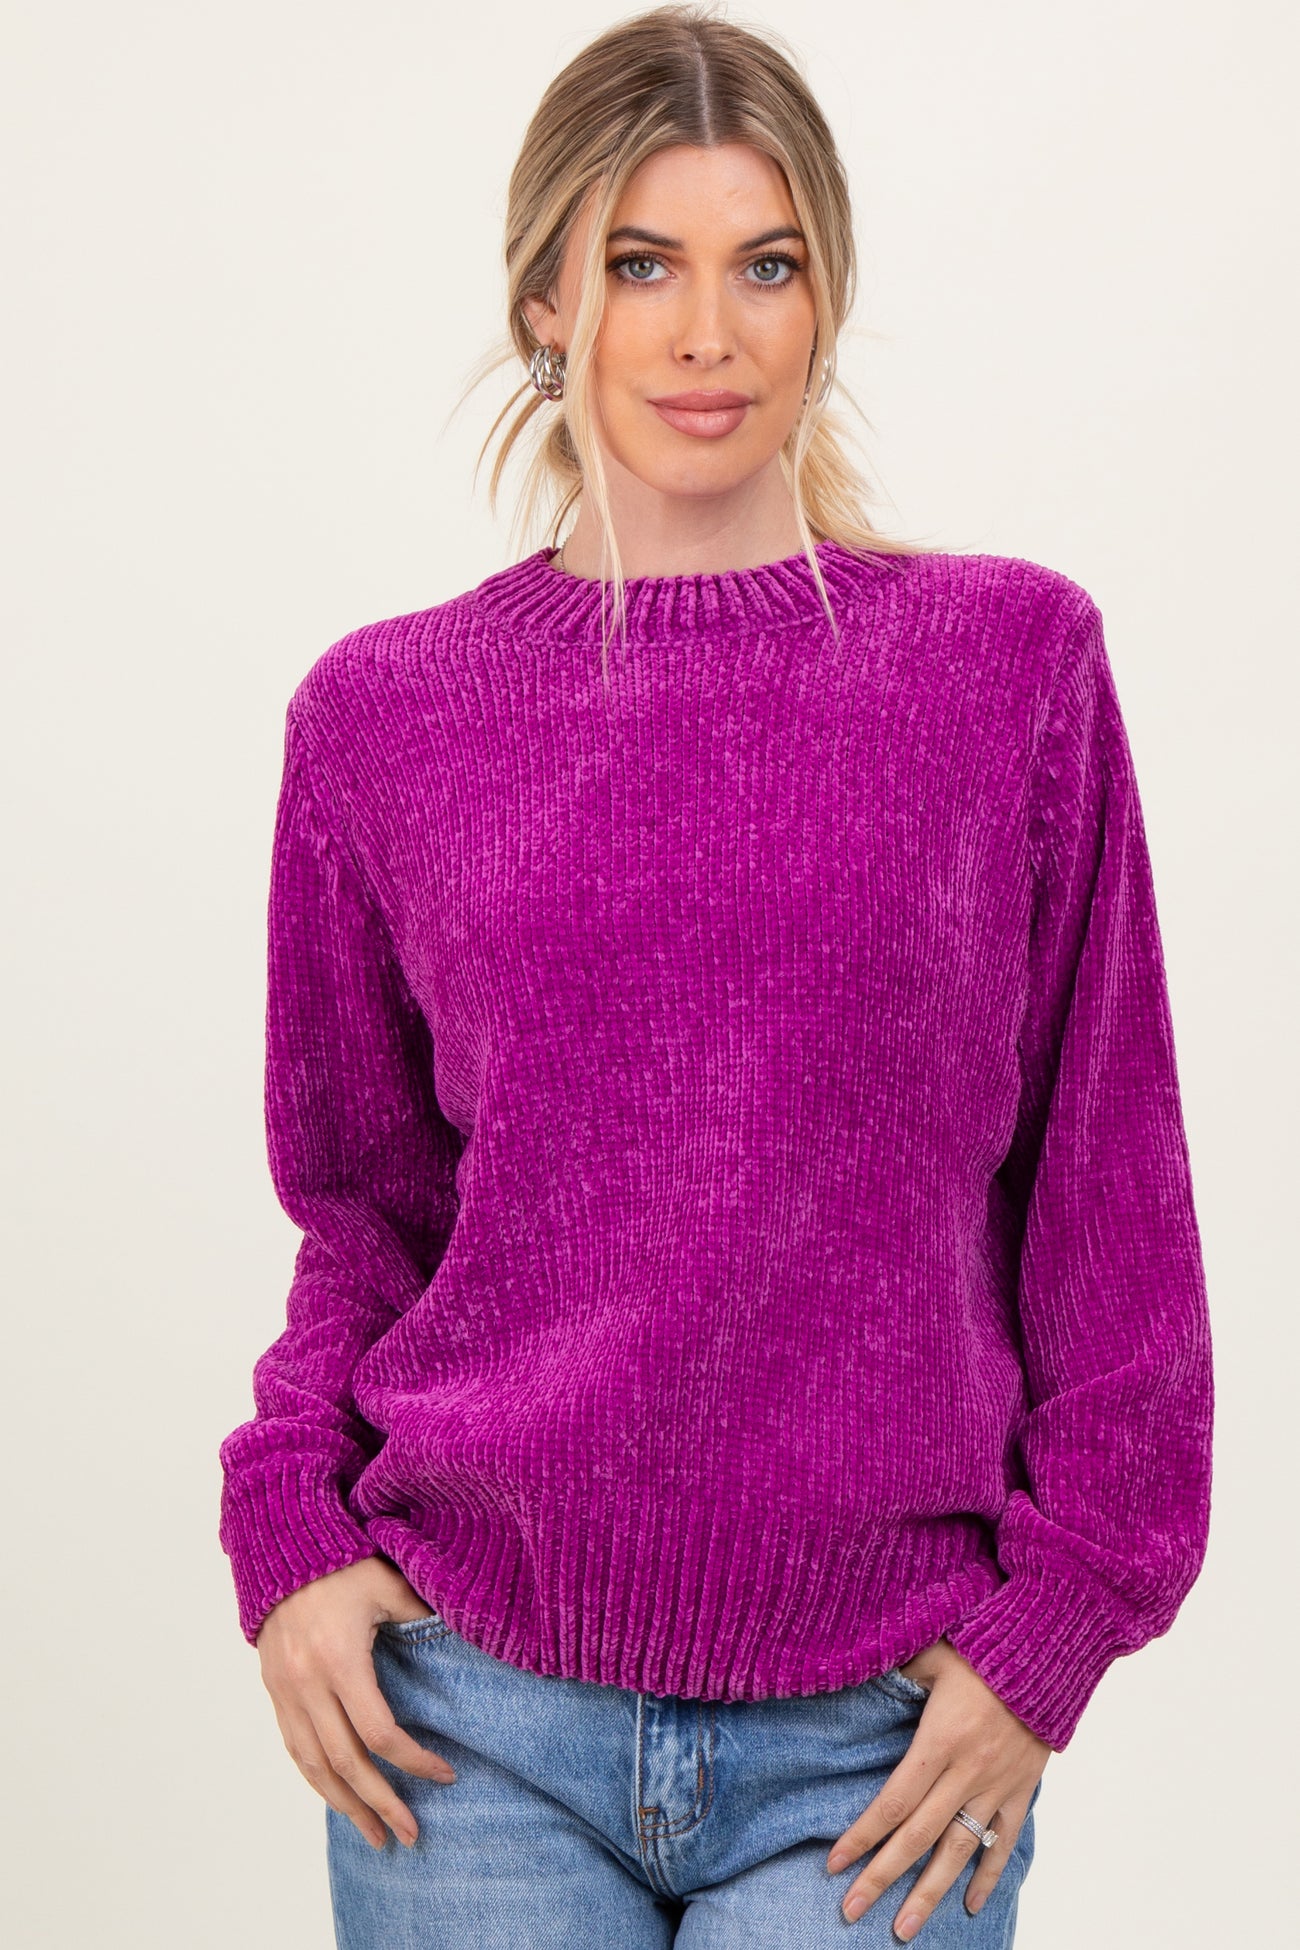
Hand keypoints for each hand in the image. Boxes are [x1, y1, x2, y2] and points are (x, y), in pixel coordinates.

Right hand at [256, 1555, 456, 1850]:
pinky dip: (317, 1780)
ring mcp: (286, 1691)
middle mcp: (307, 1683)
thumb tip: (466, 1632)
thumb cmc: (343, 1563)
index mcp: (340, 1660)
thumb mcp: (388, 1583)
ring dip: (346, 1807)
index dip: (414, 1761)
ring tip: (376, 1836)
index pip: (379, 1731)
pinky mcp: (275, 1692)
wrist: (281, 1550)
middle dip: (380, 1804)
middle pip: (346, 1762)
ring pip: (314, 1766)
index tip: (445, 1774)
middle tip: (410, 1837)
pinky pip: (295, 1749)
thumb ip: (422, 1614)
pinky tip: (339, 1799)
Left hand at [826, 1636, 1050, 1936]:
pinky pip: (1003, 1840)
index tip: (834, 1865)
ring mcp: (997, 1785)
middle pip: (918, 1837)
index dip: (862, 1836)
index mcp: (939, 1739)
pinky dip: (988, 1875)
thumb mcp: (933, 1652)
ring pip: (959, 1851)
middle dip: (882, 1878)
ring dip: (930, 1893)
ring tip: (904, 1929)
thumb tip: (858, 1664)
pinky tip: (971, 1905)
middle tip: (852, 1912)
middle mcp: (967, 1771)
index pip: (893, 1800)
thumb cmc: (984, 1646)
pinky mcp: (1021, 1789)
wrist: (1048, 1652)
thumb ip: (898, 1669)